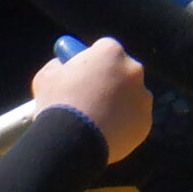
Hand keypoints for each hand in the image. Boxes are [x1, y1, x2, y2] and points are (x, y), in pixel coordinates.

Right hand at [33, 37, 151, 163]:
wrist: (71, 142)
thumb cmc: (56, 104)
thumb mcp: (46, 77)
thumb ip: (58, 66)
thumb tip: (62, 66)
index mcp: (111, 52)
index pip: (104, 49)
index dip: (92, 60)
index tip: (84, 72)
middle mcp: (133, 70)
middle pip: (122, 71)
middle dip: (110, 80)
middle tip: (92, 97)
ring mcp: (143, 97)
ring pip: (131, 96)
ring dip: (119, 103)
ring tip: (96, 120)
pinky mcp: (145, 121)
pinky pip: (134, 120)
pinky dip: (123, 125)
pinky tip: (105, 133)